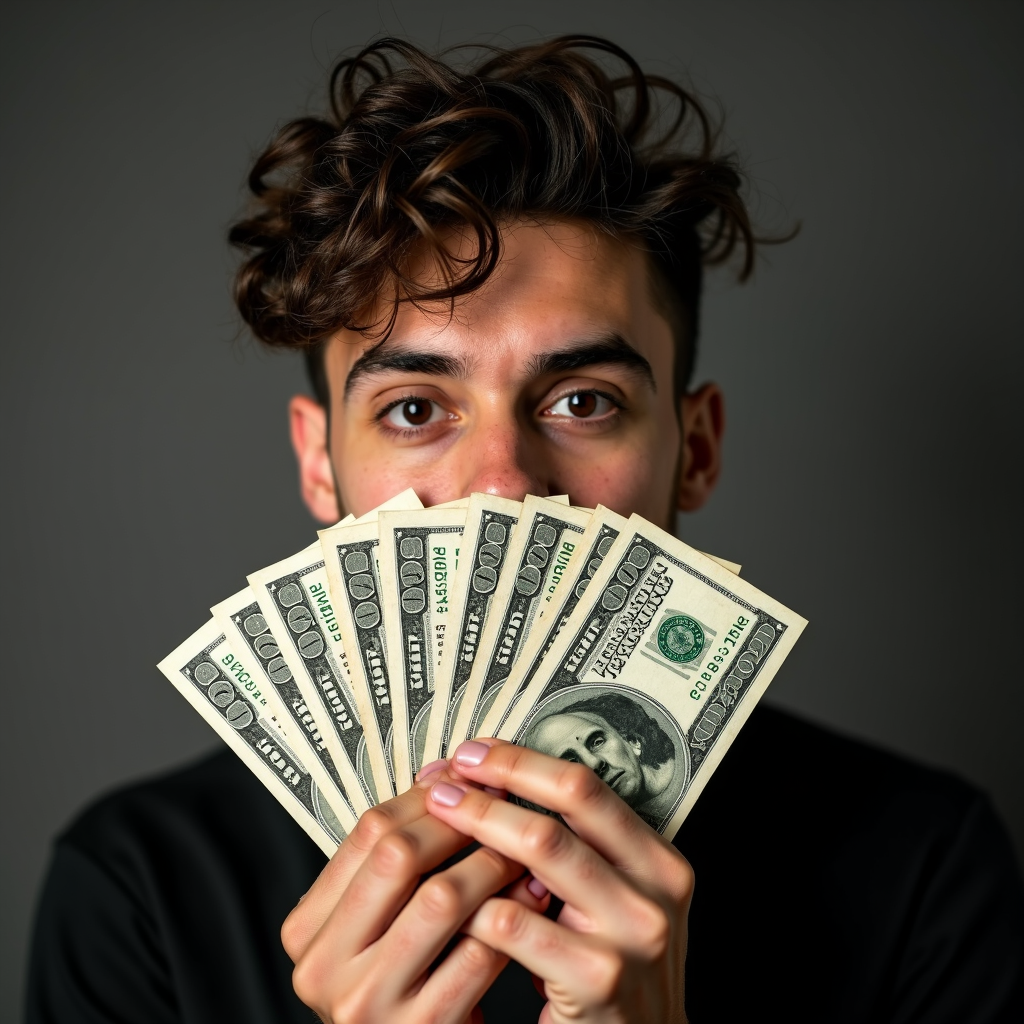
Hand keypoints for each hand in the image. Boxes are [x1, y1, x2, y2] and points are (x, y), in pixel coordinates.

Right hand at [281, 761, 549, 1023]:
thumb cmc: (401, 985)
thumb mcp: (374, 927)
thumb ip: (396, 861)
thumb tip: (442, 777)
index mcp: (307, 928)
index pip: (367, 833)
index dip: (425, 798)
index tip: (467, 782)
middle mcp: (324, 966)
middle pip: (398, 856)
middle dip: (460, 823)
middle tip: (501, 807)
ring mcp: (368, 1002)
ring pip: (441, 898)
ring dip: (491, 865)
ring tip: (522, 852)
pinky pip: (477, 953)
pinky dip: (512, 915)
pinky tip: (533, 898)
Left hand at [426, 739, 692, 1023]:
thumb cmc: (610, 969)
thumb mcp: (612, 902)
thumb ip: (574, 851)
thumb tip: (494, 784)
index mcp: (659, 860)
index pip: (588, 787)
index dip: (525, 762)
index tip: (477, 753)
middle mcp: (655, 890)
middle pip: (565, 807)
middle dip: (496, 784)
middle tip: (447, 778)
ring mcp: (631, 935)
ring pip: (541, 850)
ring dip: (479, 826)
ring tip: (438, 818)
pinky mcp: (596, 978)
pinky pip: (515, 922)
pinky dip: (475, 902)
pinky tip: (451, 898)